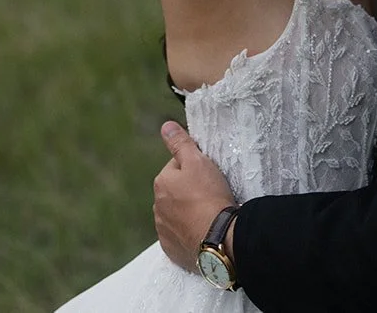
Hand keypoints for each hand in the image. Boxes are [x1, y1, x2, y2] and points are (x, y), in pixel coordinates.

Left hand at [152, 121, 237, 272]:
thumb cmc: (209, 196)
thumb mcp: (197, 161)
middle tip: (211, 195)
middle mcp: (157, 207)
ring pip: (177, 215)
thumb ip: (180, 143)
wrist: (219, 239)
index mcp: (161, 183)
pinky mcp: (172, 249)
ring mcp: (163, 230)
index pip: (177, 167)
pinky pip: (180, 236)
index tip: (209, 176)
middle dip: (189, 192)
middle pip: (176, 192)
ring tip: (209, 215)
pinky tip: (203, 231)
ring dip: (189, 213)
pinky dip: (189, 233)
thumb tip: (166, 126)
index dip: (195, 168)